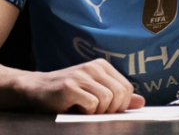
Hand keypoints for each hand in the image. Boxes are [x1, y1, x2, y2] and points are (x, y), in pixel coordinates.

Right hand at [17, 58, 144, 113]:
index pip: (127, 87)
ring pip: (107, 99)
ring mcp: (81, 75)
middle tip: (96, 112)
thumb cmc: (67, 93)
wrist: (36, 89)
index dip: (122, 105)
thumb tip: (141, 102)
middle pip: (120, 93)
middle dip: (112, 109)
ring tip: (84, 109)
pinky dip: (86, 112)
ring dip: (98, 111)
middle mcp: (93, 67)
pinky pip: (92, 104)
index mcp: (102, 66)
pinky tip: (75, 109)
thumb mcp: (94, 91)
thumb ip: (117, 96)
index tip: (108, 110)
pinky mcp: (70, 86)